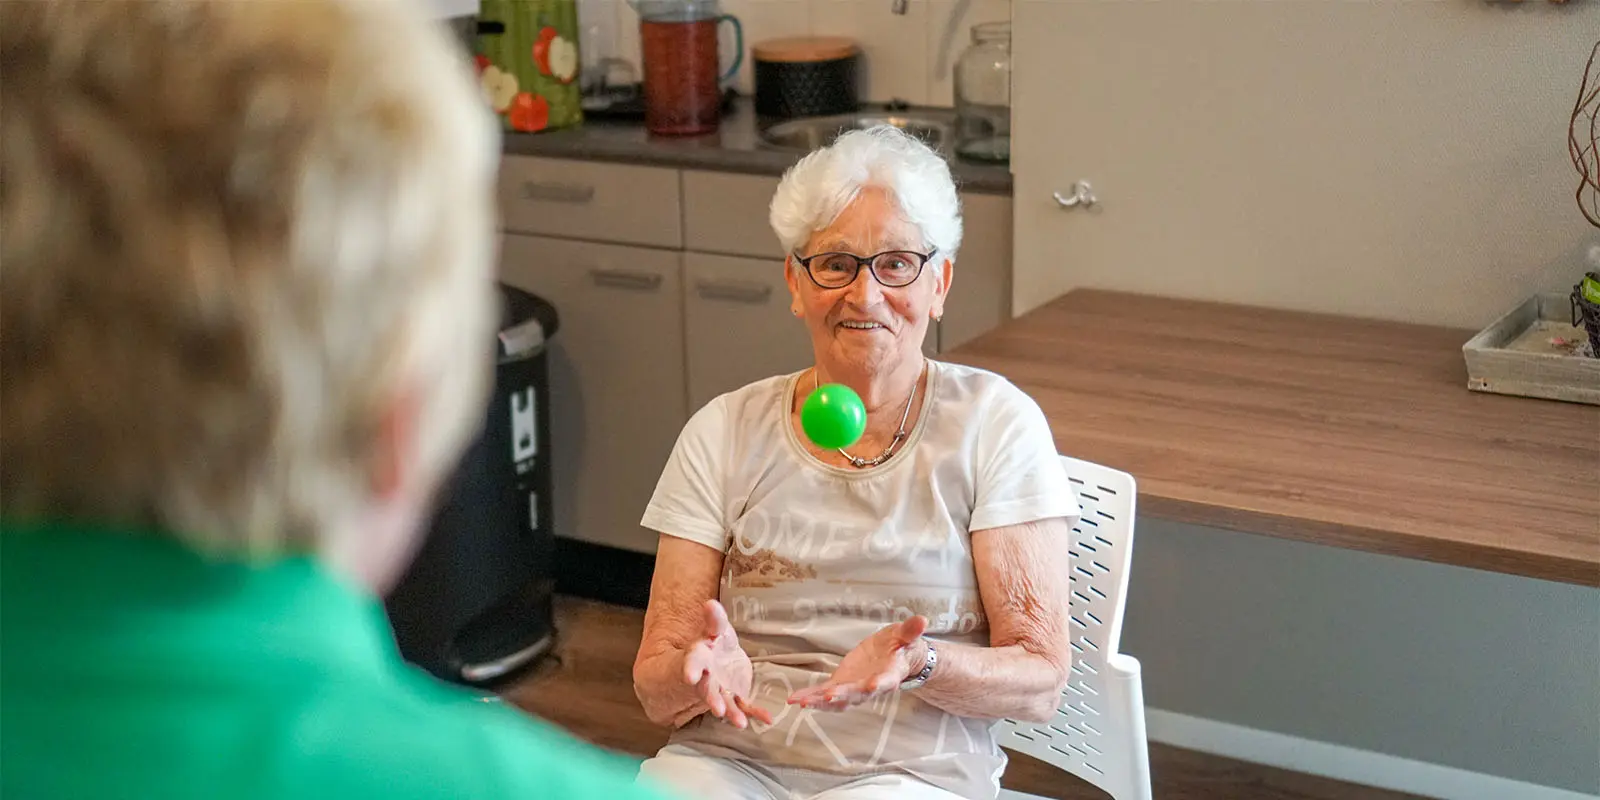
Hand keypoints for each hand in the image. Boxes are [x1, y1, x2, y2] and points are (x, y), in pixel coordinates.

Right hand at [682, 600, 773, 728]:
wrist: (717, 660)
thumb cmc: (715, 642)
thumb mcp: (716, 629)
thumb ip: (715, 620)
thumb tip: (710, 603)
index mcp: (700, 658)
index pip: (693, 663)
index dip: (690, 670)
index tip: (690, 677)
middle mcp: (707, 677)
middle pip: (707, 689)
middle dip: (711, 699)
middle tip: (717, 709)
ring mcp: (721, 690)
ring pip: (725, 703)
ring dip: (731, 712)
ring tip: (740, 723)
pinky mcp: (736, 697)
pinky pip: (745, 706)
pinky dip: (756, 713)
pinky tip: (767, 719)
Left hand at [787, 616, 928, 711]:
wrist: (895, 657)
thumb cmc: (901, 646)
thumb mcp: (906, 635)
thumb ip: (911, 631)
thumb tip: (922, 620)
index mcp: (889, 674)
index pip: (885, 681)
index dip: (878, 684)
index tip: (871, 685)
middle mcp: (871, 686)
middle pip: (857, 694)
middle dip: (842, 696)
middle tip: (828, 696)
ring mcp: (854, 689)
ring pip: (837, 700)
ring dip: (820, 703)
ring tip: (803, 703)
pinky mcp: (841, 685)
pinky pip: (824, 694)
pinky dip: (810, 697)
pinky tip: (795, 700)